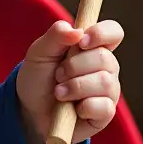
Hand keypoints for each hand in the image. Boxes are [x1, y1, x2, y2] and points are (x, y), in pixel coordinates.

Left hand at [15, 19, 123, 143]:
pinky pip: (104, 107)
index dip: (102, 33)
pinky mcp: (105, 113)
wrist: (30, 110)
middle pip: (105, 58)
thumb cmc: (38, 78)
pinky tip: (73, 108)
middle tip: (58, 74)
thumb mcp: (39, 53)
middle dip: (74, 67)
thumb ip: (55, 36)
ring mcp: (108, 91)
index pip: (113, 32)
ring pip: (104, 82)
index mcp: (92, 48)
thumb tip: (76, 30)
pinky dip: (82, 107)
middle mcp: (105, 68)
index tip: (81, 42)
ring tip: (60, 92)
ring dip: (74, 87)